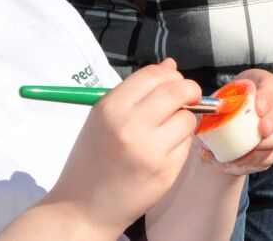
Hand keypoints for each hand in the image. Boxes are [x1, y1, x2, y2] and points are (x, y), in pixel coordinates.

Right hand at [44, 60, 201, 232]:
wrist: (82, 207)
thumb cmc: (93, 157)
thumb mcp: (104, 118)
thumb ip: (138, 91)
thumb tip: (171, 65)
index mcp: (111, 107)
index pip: (153, 75)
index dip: (170, 75)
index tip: (174, 82)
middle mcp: (131, 125)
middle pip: (177, 91)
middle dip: (190, 90)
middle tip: (189, 97)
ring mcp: (150, 150)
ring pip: (187, 119)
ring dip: (184, 120)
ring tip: (167, 131)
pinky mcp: (165, 171)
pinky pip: (186, 146)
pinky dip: (180, 144)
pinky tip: (162, 153)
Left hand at [211, 69, 272, 175]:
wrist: (225, 126)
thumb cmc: (223, 107)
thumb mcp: (216, 102)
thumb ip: (211, 110)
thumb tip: (202, 125)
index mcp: (261, 85)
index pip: (270, 85)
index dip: (267, 96)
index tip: (258, 108)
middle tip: (262, 131)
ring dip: (266, 146)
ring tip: (244, 153)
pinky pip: (272, 156)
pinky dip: (255, 161)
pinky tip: (237, 162)